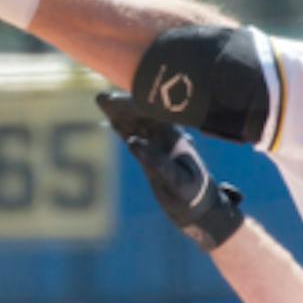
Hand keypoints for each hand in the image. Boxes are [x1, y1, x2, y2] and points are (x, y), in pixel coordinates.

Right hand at [97, 90, 244, 250]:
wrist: (199, 206)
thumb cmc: (190, 194)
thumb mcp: (175, 181)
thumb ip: (156, 161)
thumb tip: (133, 141)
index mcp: (173, 137)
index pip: (149, 114)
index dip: (131, 104)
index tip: (113, 98)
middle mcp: (166, 136)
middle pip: (141, 114)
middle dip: (123, 104)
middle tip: (102, 97)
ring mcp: (159, 145)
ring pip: (137, 123)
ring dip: (122, 113)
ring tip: (103, 101)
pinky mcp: (152, 155)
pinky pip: (135, 136)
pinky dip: (124, 128)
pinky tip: (114, 122)